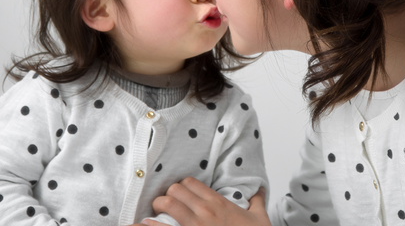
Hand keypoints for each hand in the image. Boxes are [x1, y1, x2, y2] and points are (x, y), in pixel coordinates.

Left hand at [145, 177, 270, 225]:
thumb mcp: (260, 219)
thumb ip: (257, 202)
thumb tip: (260, 190)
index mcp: (219, 203)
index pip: (190, 183)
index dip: (182, 186)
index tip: (180, 194)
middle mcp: (205, 211)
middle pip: (176, 190)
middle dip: (168, 194)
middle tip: (166, 203)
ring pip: (168, 203)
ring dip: (159, 205)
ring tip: (156, 212)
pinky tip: (144, 225)